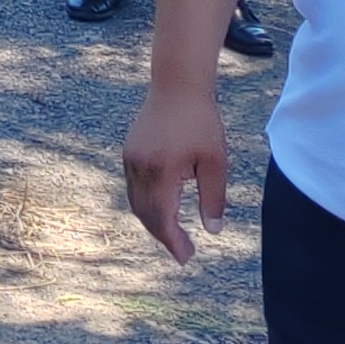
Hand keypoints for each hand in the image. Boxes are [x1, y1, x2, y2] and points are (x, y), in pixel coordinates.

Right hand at [119, 81, 229, 265]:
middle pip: (146, 214)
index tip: (187, 257)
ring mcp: (130, 160)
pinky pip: (133, 187)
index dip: (173, 242)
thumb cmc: (201, 121)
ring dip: (153, 221)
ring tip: (173, 233)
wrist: (177, 85)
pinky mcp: (129, 152)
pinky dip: (146, 203)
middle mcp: (139, 169)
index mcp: (161, 172)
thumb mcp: (215, 162)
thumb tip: (213, 231)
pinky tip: (162, 206)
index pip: (162, 219)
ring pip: (136, 202)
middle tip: (184, 250)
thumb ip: (213, 198)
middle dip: (163, 235)